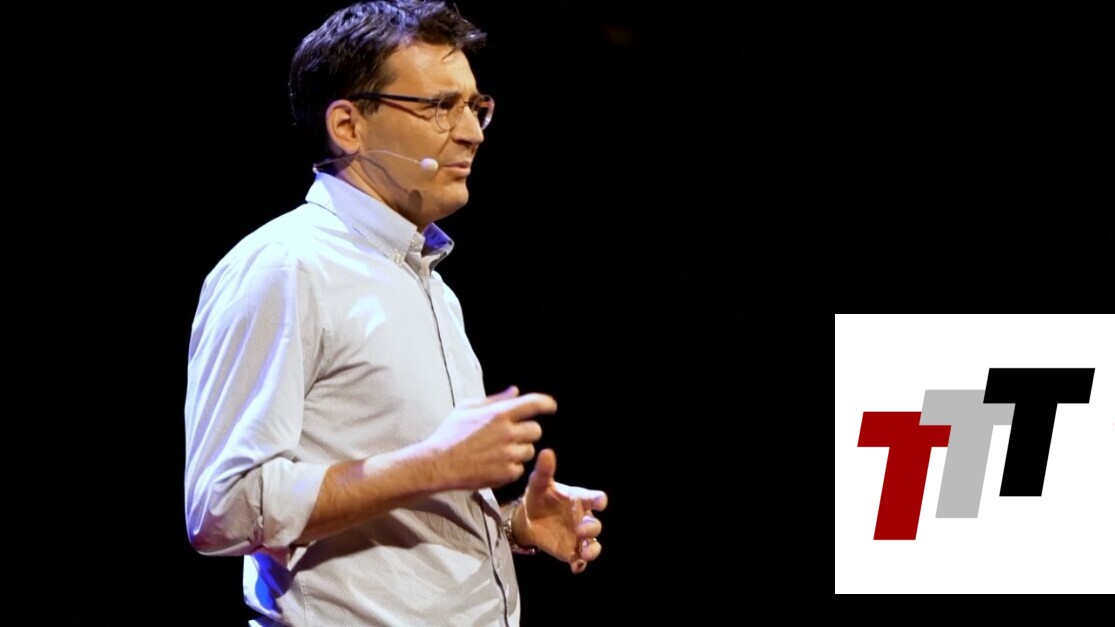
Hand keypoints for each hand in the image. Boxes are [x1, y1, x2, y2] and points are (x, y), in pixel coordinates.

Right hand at [424, 386, 556, 490]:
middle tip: (511, 436)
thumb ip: (495, 399)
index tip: (551, 407)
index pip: (534, 403)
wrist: (439, 464)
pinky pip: (520, 469)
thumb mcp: (468, 408)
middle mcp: (508, 433)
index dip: (547, 404)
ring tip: (498, 452)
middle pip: (536, 430)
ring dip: (519, 450)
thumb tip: (515, 391)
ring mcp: (508, 454)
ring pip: (529, 451)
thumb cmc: (450, 433)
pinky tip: (494, 465)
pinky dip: (511, 467)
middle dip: (527, 432)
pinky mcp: (506, 473)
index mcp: (499, 414)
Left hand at [517, 449, 607, 573]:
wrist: (527, 518)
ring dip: (592, 550)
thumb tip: (546, 452)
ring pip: (593, 545)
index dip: (599, 500)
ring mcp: (578, 536)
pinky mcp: (570, 551)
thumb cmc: (539, 496)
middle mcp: (583, 518)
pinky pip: (580, 560)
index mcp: (579, 499)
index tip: (600, 502)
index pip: (594, 498)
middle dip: (591, 528)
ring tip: (585, 553)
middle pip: (595, 525)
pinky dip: (580, 564)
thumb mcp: (539, 483)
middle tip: (581, 529)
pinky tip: (576, 566)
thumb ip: (544, 471)